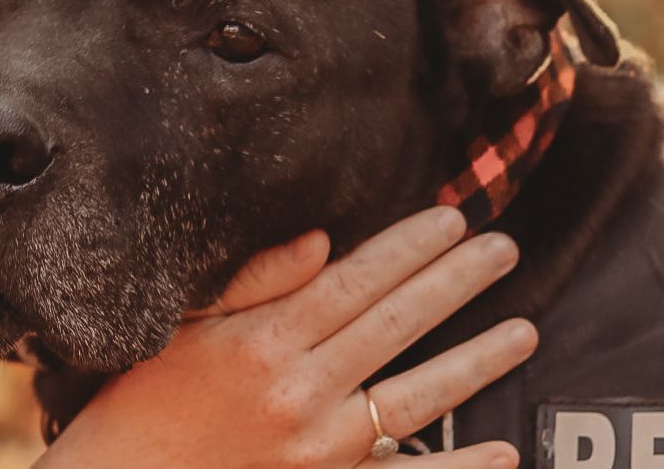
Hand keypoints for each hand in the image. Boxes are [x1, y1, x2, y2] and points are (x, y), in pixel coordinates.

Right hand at [36, 206, 533, 467]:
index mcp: (258, 342)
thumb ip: (249, 283)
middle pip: (394, 325)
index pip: (352, 280)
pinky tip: (501, 453)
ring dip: (475, 362)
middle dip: (456, 282)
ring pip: (415, 398)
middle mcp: (295, 393)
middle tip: (505, 248)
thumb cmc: (138, 407)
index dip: (407, 247)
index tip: (452, 217)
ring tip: (525, 330)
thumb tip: (320, 241)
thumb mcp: (178, 330)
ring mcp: (316, 452)